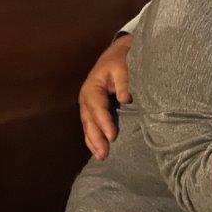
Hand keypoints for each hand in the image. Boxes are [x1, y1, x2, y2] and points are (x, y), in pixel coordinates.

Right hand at [79, 34, 132, 160]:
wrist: (114, 55)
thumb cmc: (119, 61)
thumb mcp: (122, 67)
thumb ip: (124, 82)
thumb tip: (125, 98)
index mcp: (92, 87)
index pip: (97, 108)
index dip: (104, 122)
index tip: (112, 136)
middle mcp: (86, 97)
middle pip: (89, 120)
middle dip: (96, 138)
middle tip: (104, 154)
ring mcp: (87, 104)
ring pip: (88, 126)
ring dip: (93, 142)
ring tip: (101, 156)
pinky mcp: (91, 109)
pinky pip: (90, 125)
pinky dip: (93, 138)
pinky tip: (97, 150)